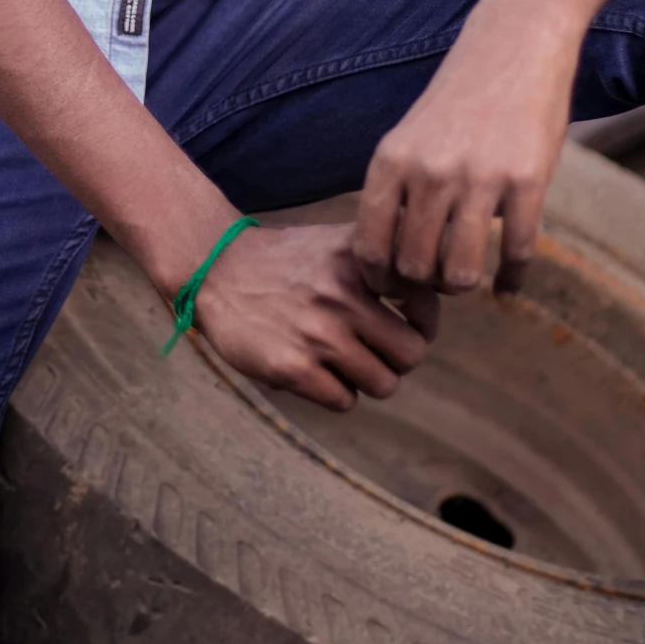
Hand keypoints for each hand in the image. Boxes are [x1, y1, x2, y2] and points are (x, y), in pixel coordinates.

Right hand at [192, 221, 438, 409]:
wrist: (214, 269)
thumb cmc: (283, 260)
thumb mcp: (335, 243)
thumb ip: (380, 263)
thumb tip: (430, 296)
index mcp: (359, 263)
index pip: (425, 305)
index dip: (423, 321)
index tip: (407, 323)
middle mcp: (344, 298)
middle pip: (411, 355)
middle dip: (397, 359)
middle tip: (374, 351)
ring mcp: (319, 335)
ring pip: (382, 384)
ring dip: (367, 379)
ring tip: (343, 363)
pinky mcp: (292, 368)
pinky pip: (344, 400)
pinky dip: (336, 393)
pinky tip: (316, 372)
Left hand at [353, 0, 578, 299]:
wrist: (515, 44)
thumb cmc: (459, 100)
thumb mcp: (410, 137)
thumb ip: (397, 190)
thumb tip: (384, 260)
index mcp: (391, 162)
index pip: (369, 246)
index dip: (378, 279)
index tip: (393, 287)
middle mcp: (429, 172)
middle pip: (413, 267)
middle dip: (422, 287)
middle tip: (433, 284)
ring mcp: (480, 178)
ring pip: (460, 271)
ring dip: (462, 286)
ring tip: (467, 281)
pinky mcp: (528, 180)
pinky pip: (516, 253)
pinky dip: (511, 280)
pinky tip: (509, 288)